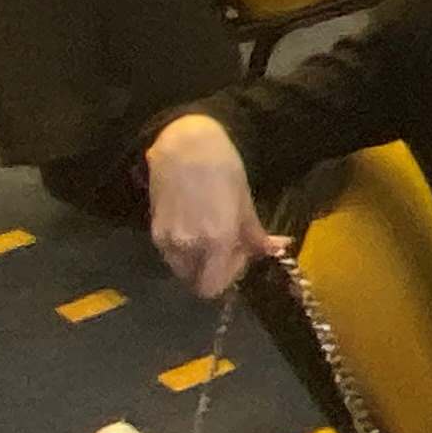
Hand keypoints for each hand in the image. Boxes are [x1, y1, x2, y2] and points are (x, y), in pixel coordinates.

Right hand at [147, 115, 283, 296]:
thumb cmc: (224, 169)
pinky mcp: (154, 231)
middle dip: (214, 273)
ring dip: (199, 263)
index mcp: (217, 241)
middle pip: (198, 283)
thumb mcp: (245, 203)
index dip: (230, 276)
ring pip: (183, 270)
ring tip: (212, 237)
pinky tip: (196, 228)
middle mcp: (189, 246)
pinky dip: (185, 251)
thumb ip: (256, 235)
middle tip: (228, 250)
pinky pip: (171, 255)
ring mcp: (167, 240)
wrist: (185, 146)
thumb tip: (277, 251)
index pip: (214, 286)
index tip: (241, 256)